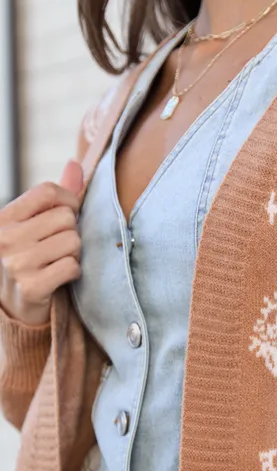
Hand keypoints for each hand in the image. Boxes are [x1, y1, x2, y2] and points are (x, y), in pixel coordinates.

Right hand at [0, 160, 83, 326]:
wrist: (14, 306)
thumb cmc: (27, 257)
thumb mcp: (31, 224)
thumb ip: (53, 197)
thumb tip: (75, 164)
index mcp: (3, 218)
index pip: (48, 191)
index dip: (69, 200)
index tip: (69, 214)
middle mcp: (5, 238)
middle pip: (65, 218)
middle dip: (71, 231)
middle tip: (59, 245)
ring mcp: (16, 264)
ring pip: (72, 242)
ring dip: (73, 253)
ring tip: (58, 261)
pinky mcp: (31, 287)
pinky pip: (72, 267)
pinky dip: (73, 272)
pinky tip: (60, 276)